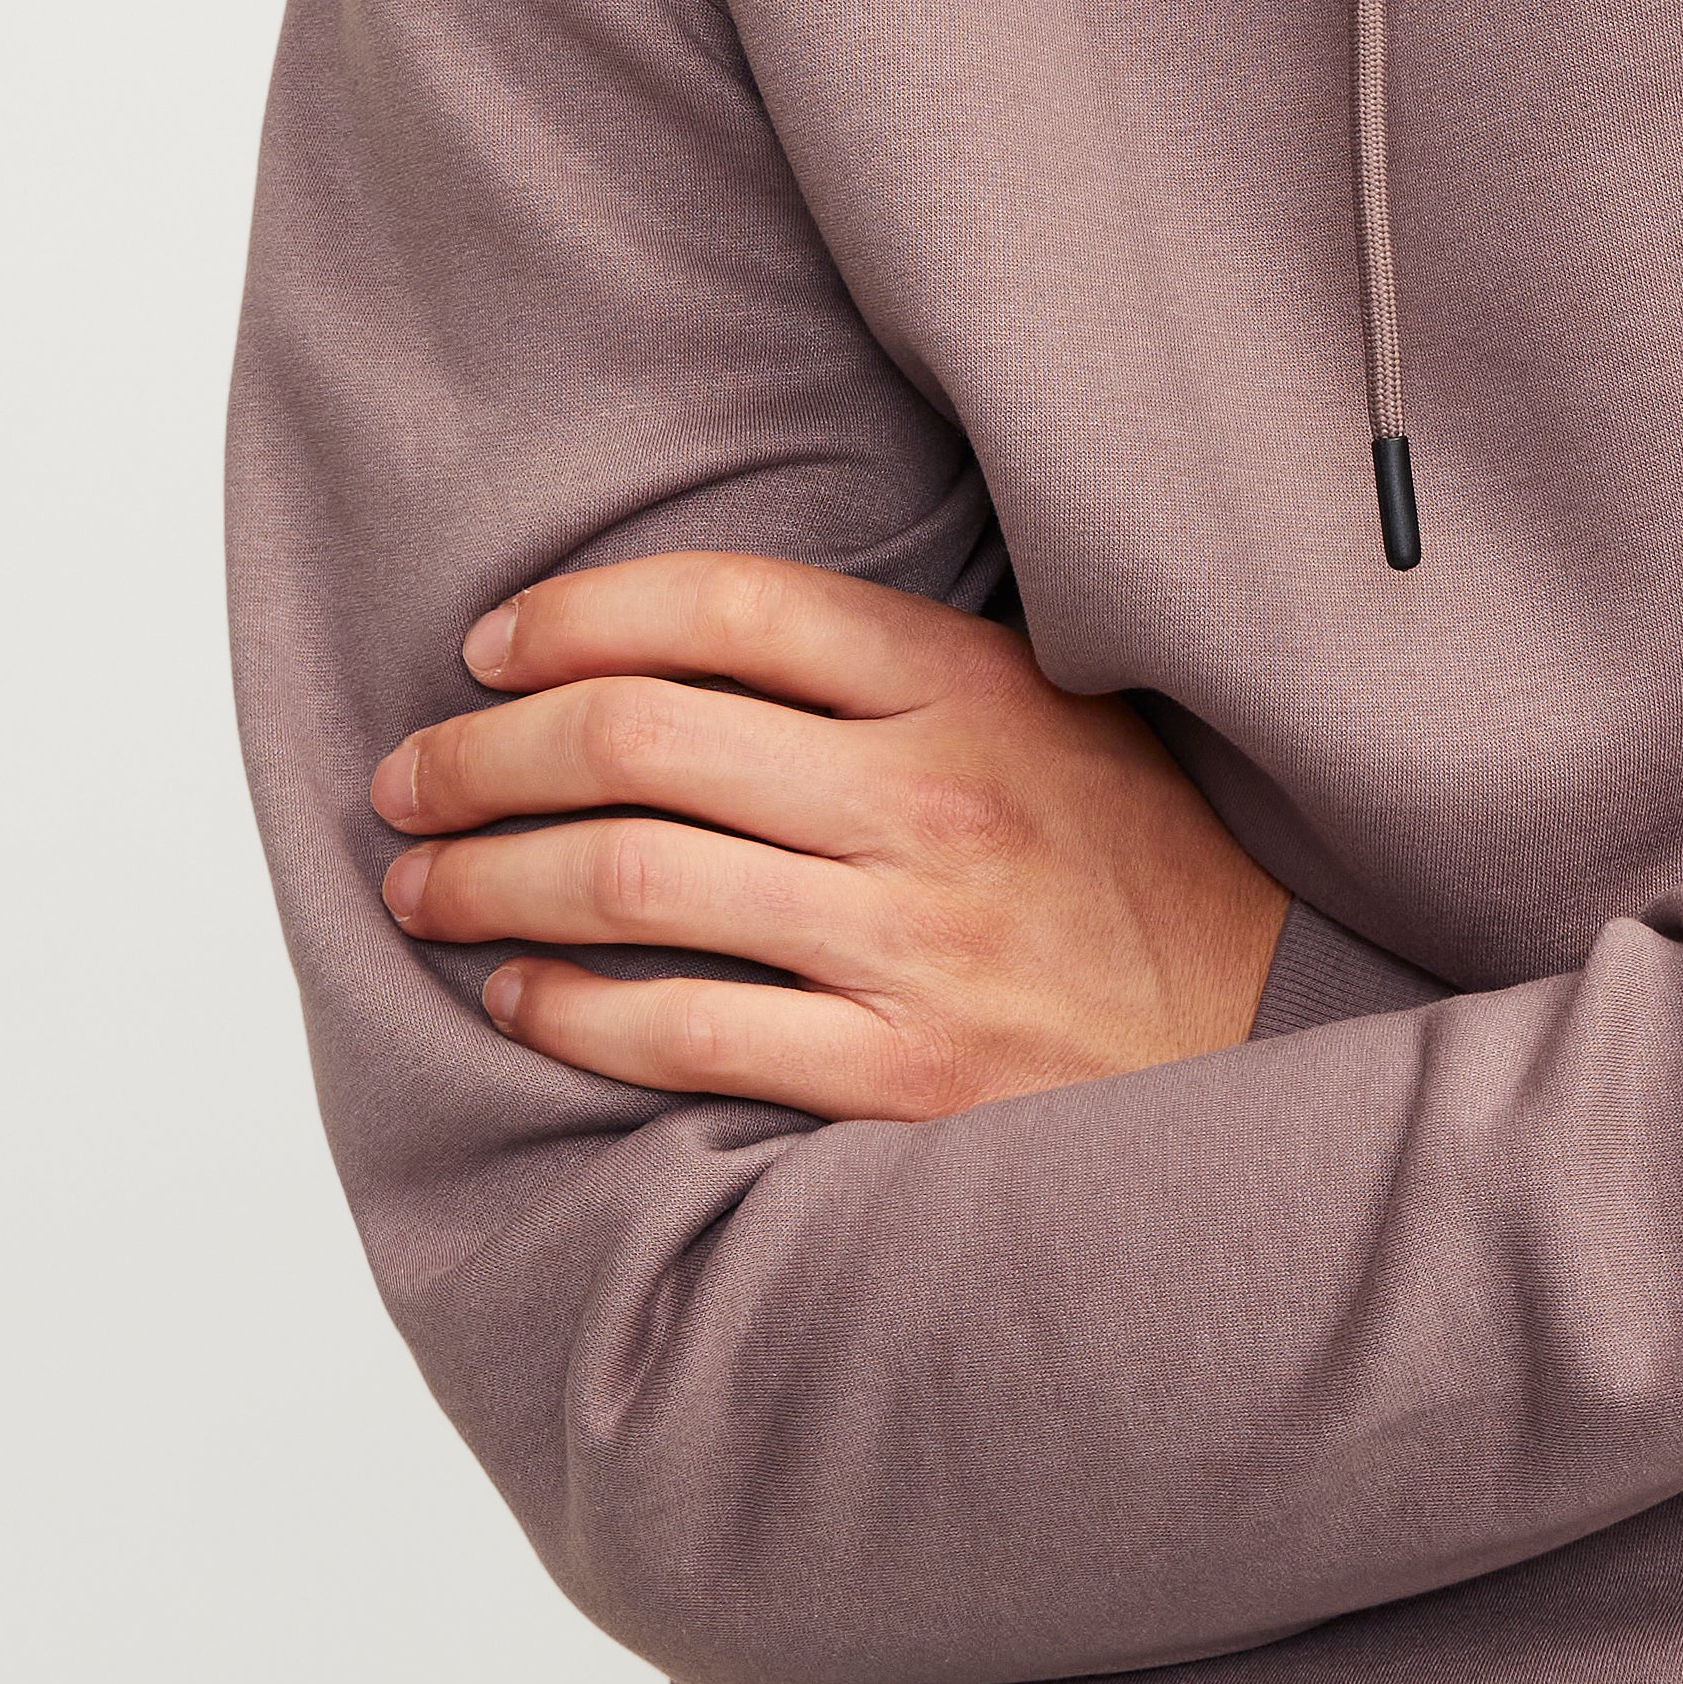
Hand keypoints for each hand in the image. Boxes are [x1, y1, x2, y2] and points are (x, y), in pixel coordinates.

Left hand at [372, 555, 1286, 1119]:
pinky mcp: (904, 1078)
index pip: (726, 605)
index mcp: (966, 686)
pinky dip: (566, 1011)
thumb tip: (679, 640)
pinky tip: (516, 997)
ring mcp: (917, 943)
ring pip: (633, 879)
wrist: (1274, 1046)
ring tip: (423, 886)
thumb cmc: (1134, 874)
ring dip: (490, 878)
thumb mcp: (1051, 716)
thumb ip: (895, 671)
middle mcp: (933, 800)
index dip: (575, 614)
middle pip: (639, 736)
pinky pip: (682, 1032)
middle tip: (408, 777)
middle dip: (482, 754)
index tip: (490, 649)